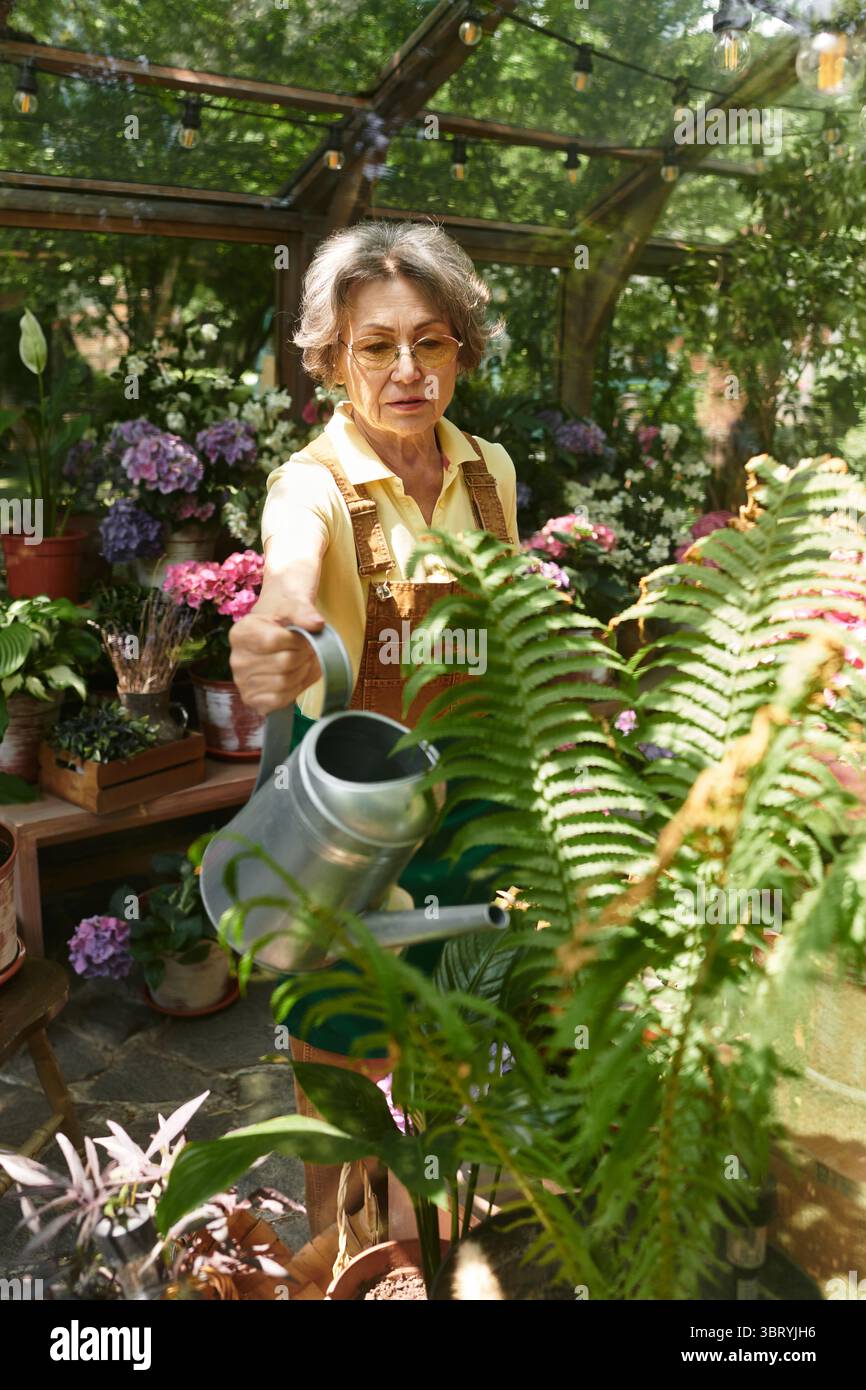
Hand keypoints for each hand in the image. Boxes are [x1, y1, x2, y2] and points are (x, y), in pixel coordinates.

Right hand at [229, 598, 324, 715]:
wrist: (276, 636)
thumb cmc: (283, 621)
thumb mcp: (291, 606)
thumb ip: (303, 611)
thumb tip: (316, 623)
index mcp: (241, 633)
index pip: (274, 640)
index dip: (297, 640)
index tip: (304, 636)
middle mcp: (236, 659)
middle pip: (283, 663)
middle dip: (304, 656)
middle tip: (308, 650)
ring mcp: (242, 682)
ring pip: (284, 682)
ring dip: (303, 672)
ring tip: (304, 661)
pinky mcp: (252, 699)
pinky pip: (280, 700)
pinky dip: (295, 689)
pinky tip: (296, 676)